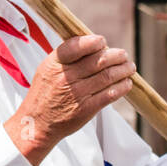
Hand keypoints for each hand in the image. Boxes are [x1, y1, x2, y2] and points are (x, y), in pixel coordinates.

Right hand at [4, 34, 135, 165]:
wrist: (37, 123)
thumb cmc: (44, 93)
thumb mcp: (46, 69)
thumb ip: (66, 57)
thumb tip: (94, 45)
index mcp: (54, 64)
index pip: (76, 46)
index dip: (93, 42)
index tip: (102, 42)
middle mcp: (65, 78)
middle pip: (98, 61)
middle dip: (116, 55)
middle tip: (123, 55)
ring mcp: (76, 94)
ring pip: (107, 76)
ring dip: (123, 70)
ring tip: (129, 67)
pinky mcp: (86, 109)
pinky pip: (110, 94)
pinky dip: (122, 87)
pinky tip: (126, 83)